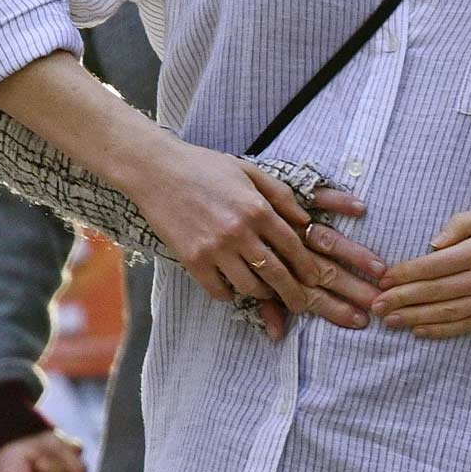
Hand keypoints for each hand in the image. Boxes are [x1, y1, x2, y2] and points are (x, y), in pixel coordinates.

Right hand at [129, 141, 381, 340]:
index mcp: (256, 208)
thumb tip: (305, 221)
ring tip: (265, 292)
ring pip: (249, 286)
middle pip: (276, 273)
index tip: (313, 279)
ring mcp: (215, 248)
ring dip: (261, 293)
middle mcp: (239, 231)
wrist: (157, 171)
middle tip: (300, 304)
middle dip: (293, 293)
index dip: (307, 267)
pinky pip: (219, 290)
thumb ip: (280, 195)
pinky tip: (231, 287)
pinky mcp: (193, 260)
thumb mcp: (249, 171)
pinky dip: (229, 293)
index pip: (292, 246)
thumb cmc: (204, 167)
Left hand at [372, 207, 470, 337]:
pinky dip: (441, 331)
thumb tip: (432, 245)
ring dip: (413, 318)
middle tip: (374, 306)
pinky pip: (466, 327)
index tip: (383, 280)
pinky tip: (420, 331)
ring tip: (390, 321)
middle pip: (433, 292)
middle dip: (400, 299)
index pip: (432, 266)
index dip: (404, 274)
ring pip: (446, 313)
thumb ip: (462, 225)